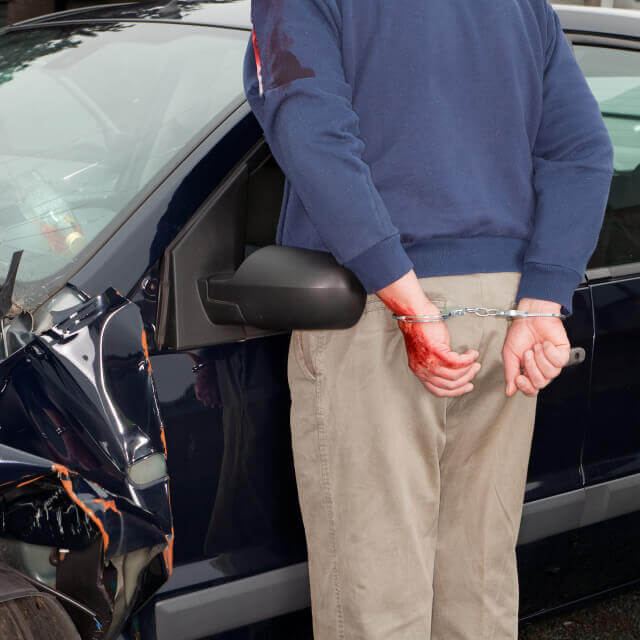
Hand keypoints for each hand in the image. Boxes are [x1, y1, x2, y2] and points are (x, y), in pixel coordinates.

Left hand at [377, 270, 479, 396]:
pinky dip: (468, 359)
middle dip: (466, 379)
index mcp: (419, 371)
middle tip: (475, 370)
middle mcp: (423, 369)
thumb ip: (436, 364)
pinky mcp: (436, 351)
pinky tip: (472, 353)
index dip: (455, 391)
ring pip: (455, 374)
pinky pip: (458, 361)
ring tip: (474, 361)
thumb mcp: (426, 353)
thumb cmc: (421, 329)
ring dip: (469, 369)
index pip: (438, 390)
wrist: (415, 315)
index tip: (466, 386)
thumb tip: (453, 370)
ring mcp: (429, 361)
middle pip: (449, 384)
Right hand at [502, 298, 570, 396]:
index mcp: (528, 370)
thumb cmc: (519, 332)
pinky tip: (545, 344)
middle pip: (540, 383)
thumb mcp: (509, 354)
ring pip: (550, 373)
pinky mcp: (562, 353)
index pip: (531, 389)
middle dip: (532, 369)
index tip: (519, 378)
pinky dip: (549, 352)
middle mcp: (541, 368)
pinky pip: (559, 362)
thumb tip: (509, 391)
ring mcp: (553, 361)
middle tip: (527, 354)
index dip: (526, 387)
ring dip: (540, 358)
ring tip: (535, 347)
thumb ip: (510, 373)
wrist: (529, 315)